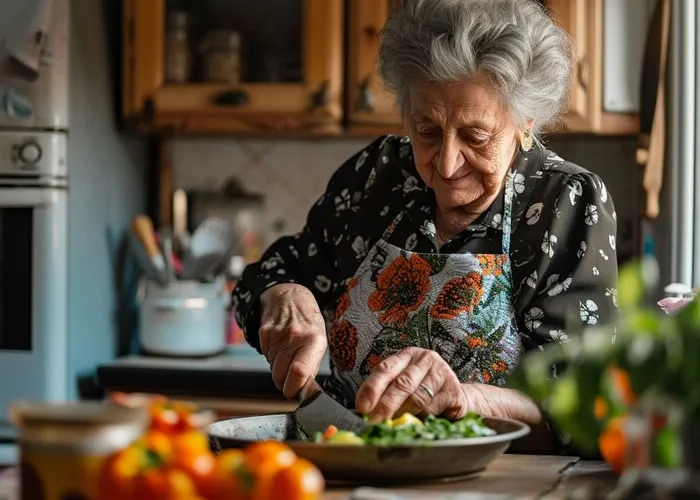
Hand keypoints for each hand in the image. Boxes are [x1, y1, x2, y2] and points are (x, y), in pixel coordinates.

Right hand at [259, 284, 327, 398]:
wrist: (290, 297)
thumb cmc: (309, 324)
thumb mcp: (319, 342)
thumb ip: (311, 368)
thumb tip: (305, 393)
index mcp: (314, 341)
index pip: (299, 372)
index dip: (295, 390)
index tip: (298, 394)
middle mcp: (295, 337)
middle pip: (281, 377)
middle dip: (285, 383)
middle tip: (293, 375)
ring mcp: (277, 335)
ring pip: (272, 370)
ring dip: (279, 369)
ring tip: (288, 354)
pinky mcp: (264, 333)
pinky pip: (265, 357)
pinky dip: (272, 357)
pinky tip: (280, 345)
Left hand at [355, 347, 467, 421]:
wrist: (455, 395)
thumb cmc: (423, 389)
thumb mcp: (404, 385)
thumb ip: (386, 392)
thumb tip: (366, 411)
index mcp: (407, 356)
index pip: (385, 369)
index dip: (372, 388)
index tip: (362, 407)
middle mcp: (424, 360)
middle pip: (402, 383)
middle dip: (385, 405)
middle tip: (374, 421)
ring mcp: (441, 373)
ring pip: (417, 398)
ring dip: (402, 414)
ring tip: (393, 425)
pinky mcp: (453, 391)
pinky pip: (432, 408)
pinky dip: (421, 418)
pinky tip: (417, 423)